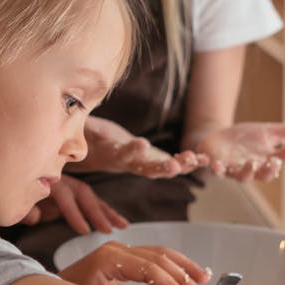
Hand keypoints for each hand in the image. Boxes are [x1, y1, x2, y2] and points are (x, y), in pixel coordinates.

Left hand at [20, 174, 129, 234]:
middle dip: (96, 212)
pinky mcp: (74, 191)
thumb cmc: (13, 192)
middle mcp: (62, 180)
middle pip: (83, 193)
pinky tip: (118, 222)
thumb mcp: (15, 201)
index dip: (74, 213)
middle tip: (107, 230)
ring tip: (122, 226)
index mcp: (47, 181)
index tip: (84, 230)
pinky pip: (92, 200)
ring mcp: (69, 184)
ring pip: (91, 196)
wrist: (13, 175)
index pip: (64, 196)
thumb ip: (24, 209)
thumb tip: (34, 216)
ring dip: (107, 211)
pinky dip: (105, 210)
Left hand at [58, 241, 210, 284]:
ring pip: (161, 253)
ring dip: (183, 268)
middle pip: (160, 258)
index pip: (150, 269)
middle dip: (183, 278)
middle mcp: (117, 249)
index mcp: (110, 259)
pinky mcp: (123, 257)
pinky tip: (186, 275)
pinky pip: (153, 257)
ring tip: (204, 281)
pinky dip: (172, 266)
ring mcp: (121, 250)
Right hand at [77, 116, 209, 177]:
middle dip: (162, 168)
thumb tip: (79, 114)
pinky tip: (205, 159)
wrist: (103, 155)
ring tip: (197, 160)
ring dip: (181, 167)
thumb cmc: (95, 139)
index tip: (142, 143)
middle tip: (175, 165)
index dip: (132, 150)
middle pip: (147, 168)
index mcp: (115, 154)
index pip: (123, 153)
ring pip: (164, 170)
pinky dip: (189, 163)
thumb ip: (87, 125)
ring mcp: (145, 166)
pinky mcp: (156, 163)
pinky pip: (173, 165)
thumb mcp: (89, 130)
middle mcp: (132, 163)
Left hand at [192, 121, 284, 182]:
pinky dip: (213, 166)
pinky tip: (213, 162)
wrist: (218, 138)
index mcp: (266, 160)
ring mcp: (232, 168)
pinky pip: (213, 169)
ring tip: (251, 163)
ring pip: (241, 176)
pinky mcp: (215, 164)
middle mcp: (251, 168)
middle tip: (274, 162)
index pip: (281, 160)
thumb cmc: (246, 139)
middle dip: (269, 170)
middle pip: (263, 174)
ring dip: (247, 171)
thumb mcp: (270, 131)